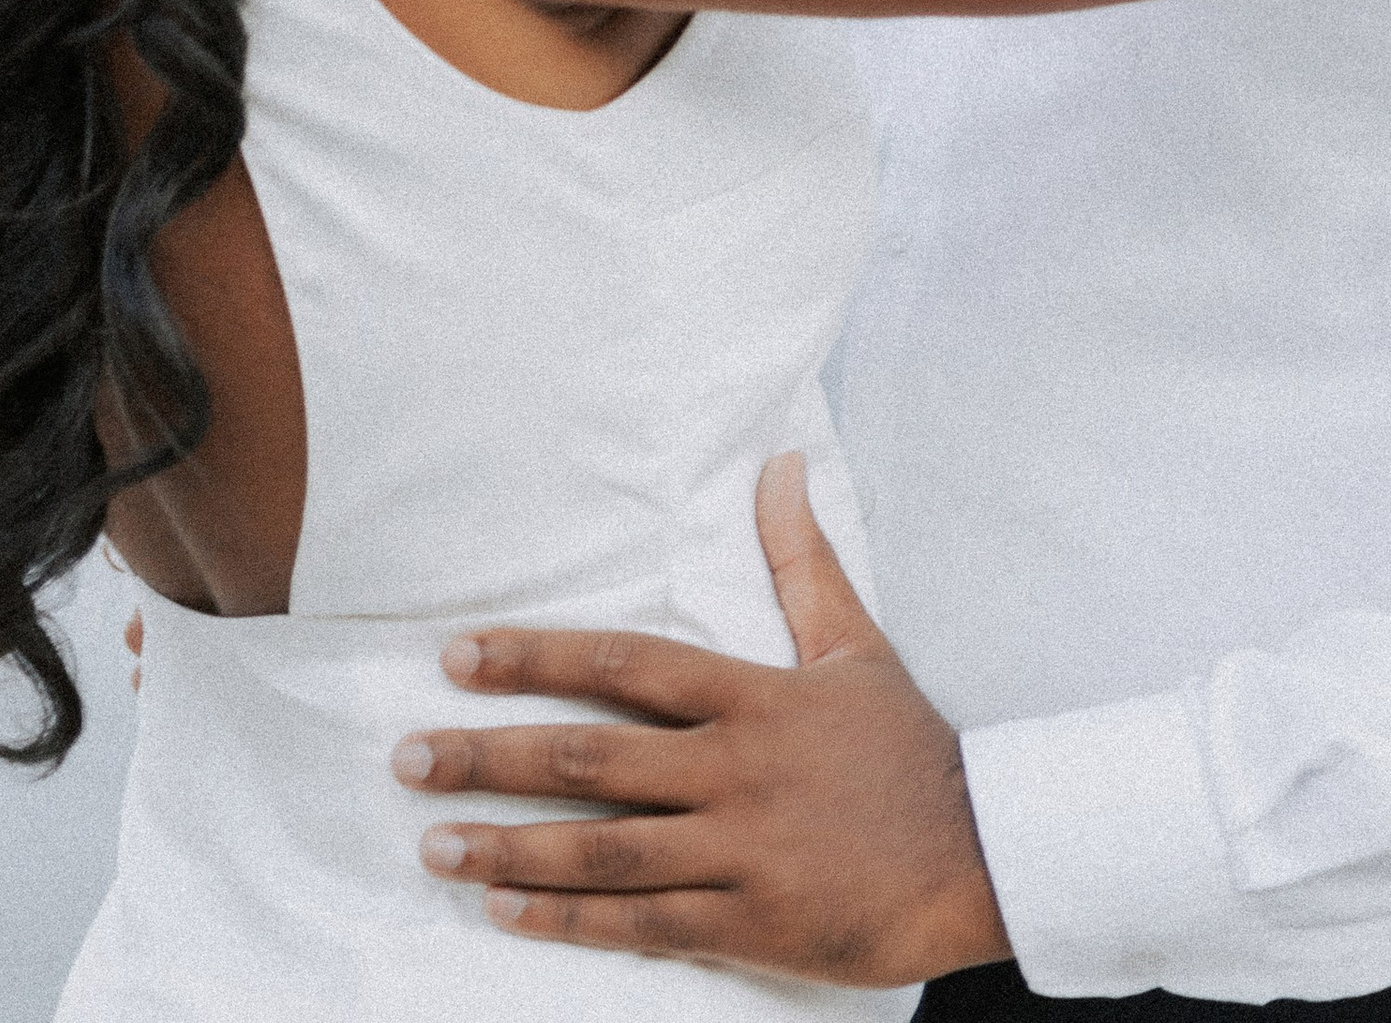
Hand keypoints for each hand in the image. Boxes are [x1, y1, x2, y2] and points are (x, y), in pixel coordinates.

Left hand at [393, 454, 1010, 983]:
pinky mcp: (749, 926)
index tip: (461, 656)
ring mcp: (739, 854)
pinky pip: (641, 927)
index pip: (626, 666)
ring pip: (602, 852)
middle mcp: (734, 773)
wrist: (982, 854)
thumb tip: (781, 462)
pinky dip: (567, 922)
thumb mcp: (855, 644)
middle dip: (491, 757)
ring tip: (433, 844)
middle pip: (591, 761)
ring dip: (510, 847)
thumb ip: (801, 559)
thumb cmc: (908, 748)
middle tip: (408, 758)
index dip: (538, 659)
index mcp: (753, 699)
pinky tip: (504, 913)